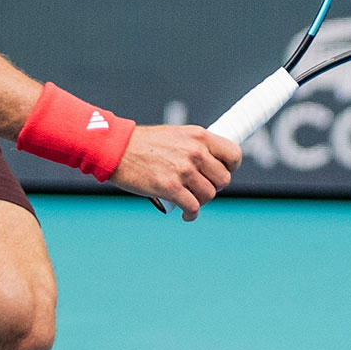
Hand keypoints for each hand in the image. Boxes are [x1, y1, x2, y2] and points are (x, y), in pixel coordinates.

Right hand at [111, 124, 239, 219]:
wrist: (116, 149)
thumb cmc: (143, 144)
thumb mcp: (176, 135)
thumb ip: (195, 147)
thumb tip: (212, 165)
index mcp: (199, 135)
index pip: (234, 154)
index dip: (230, 167)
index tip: (220, 173)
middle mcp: (195, 151)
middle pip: (223, 179)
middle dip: (214, 187)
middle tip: (200, 188)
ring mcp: (183, 170)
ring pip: (209, 195)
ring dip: (200, 201)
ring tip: (189, 200)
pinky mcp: (170, 187)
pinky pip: (193, 207)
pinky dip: (191, 214)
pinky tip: (186, 214)